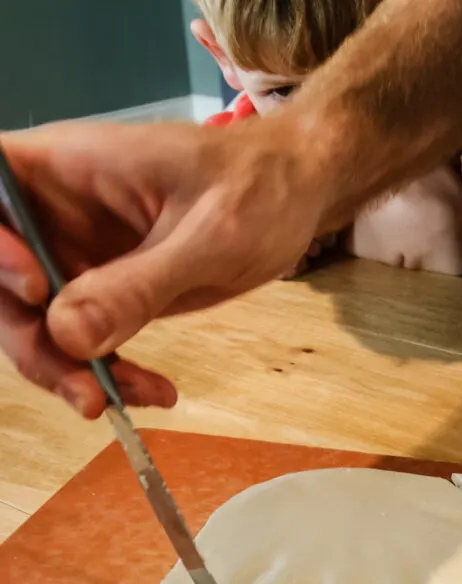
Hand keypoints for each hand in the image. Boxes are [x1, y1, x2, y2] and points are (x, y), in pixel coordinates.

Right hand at [0, 117, 327, 415]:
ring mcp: (77, 255)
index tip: (34, 291)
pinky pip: (83, 342)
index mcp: (65, 170)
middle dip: (34, 343)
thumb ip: (139, 283)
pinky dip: (110, 374)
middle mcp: (55, 214)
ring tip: (128, 400)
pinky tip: (153, 392)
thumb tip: (68, 334)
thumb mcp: (209, 235)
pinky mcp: (104, 292)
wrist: (297, 197)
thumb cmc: (259, 188)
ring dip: (72, 372)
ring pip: (39, 325)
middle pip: (3, 284)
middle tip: (86, 391)